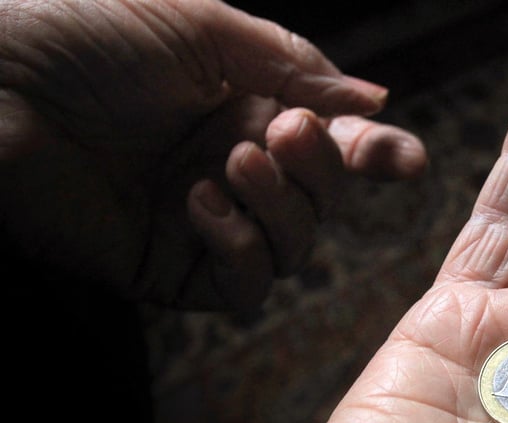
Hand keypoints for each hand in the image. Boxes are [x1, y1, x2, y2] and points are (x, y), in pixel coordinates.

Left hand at [0, 0, 425, 309]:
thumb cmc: (79, 36)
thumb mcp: (200, 27)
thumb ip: (293, 64)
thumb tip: (375, 99)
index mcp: (243, 110)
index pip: (331, 145)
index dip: (374, 154)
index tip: (406, 160)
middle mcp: (230, 170)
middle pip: (322, 200)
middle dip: (320, 173)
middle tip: (284, 134)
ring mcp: (202, 225)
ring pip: (292, 248)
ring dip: (282, 210)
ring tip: (231, 166)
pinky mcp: (168, 269)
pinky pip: (242, 287)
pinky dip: (239, 250)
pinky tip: (200, 207)